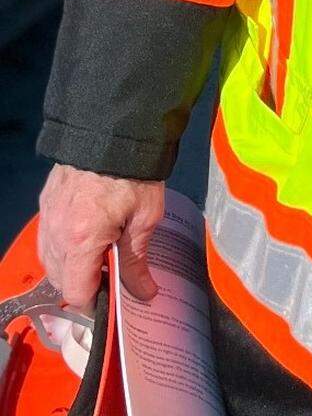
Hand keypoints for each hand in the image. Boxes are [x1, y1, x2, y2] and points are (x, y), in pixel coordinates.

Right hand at [38, 163, 164, 311]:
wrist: (114, 130)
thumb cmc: (135, 175)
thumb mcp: (145, 219)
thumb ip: (137, 261)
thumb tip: (145, 295)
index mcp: (80, 241)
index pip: (76, 293)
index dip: (96, 301)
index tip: (113, 294)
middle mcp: (56, 233)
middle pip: (59, 280)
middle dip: (83, 283)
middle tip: (110, 271)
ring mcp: (47, 217)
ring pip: (50, 260)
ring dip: (71, 265)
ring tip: (99, 252)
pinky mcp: (45, 202)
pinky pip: (47, 237)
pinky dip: (62, 246)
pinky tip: (84, 234)